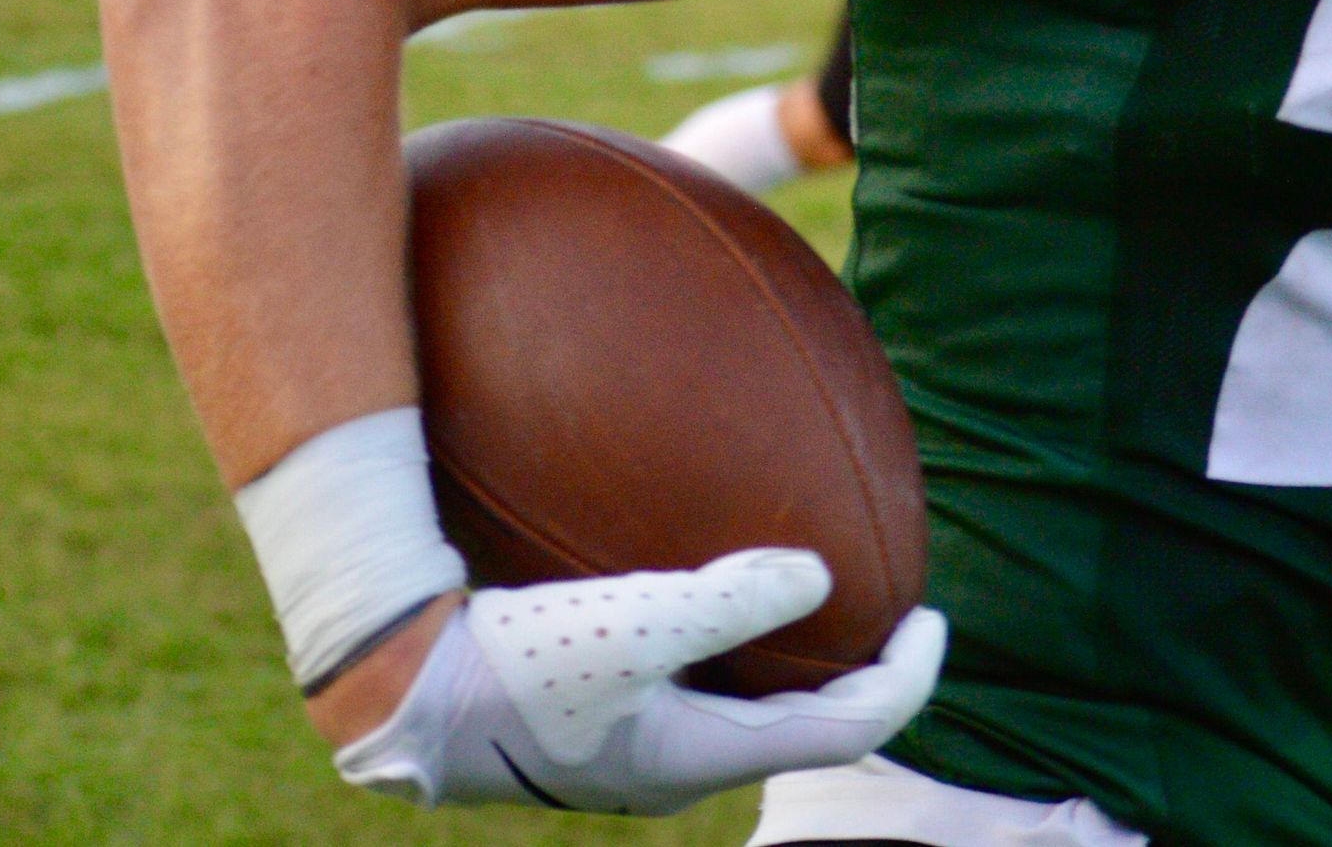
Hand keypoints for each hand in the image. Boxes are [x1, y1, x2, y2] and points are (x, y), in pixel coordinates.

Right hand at [332, 547, 946, 816]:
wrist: (396, 690)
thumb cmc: (515, 662)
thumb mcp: (630, 623)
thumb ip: (730, 599)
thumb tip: (821, 574)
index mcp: (703, 757)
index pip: (845, 734)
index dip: (907, 683)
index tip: (936, 620)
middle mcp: (678, 766)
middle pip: (802, 729)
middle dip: (855, 673)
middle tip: (886, 607)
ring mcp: (633, 748)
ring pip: (744, 707)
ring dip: (789, 657)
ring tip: (809, 589)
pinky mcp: (593, 716)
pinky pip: (687, 677)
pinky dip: (721, 633)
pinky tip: (695, 565)